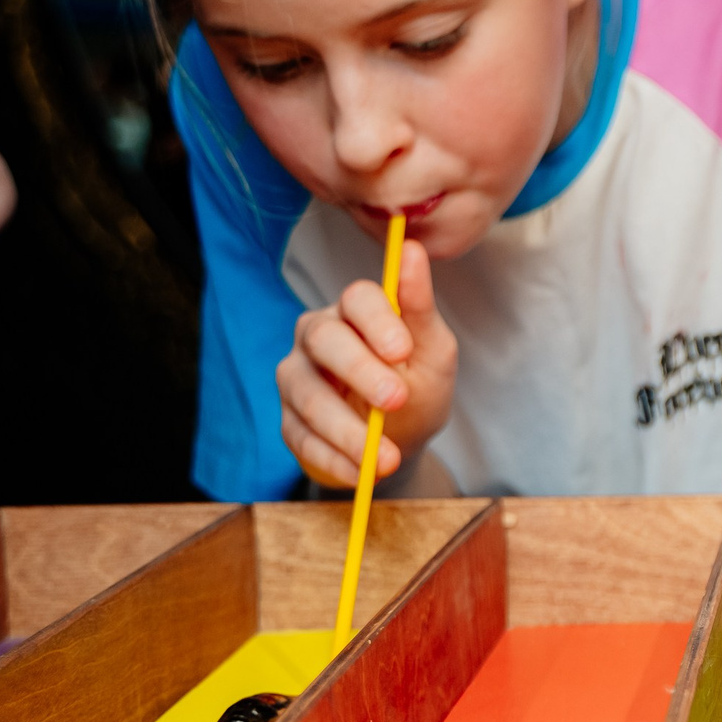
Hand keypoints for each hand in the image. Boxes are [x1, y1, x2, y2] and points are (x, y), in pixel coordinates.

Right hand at [276, 240, 458, 487]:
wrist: (402, 441)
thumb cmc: (419, 385)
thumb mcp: (433, 351)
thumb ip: (420, 306)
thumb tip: (411, 249)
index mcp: (356, 311)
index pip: (357, 298)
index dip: (377, 320)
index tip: (403, 350)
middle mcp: (318, 336)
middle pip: (323, 338)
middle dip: (360, 371)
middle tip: (396, 400)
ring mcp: (296, 376)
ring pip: (306, 392)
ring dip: (346, 428)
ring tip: (383, 457)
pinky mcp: (288, 420)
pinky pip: (299, 436)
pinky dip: (332, 457)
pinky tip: (361, 472)